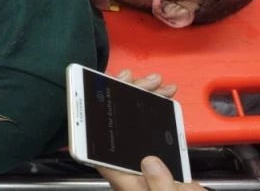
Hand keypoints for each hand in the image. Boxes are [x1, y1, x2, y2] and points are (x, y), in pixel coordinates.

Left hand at [97, 70, 206, 190]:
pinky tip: (166, 98)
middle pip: (119, 128)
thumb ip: (160, 184)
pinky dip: (161, 112)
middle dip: (128, 98)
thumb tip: (149, 160)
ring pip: (138, 125)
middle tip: (144, 80)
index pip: (99, 148)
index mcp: (126, 180)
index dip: (92, 122)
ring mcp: (145, 162)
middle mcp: (131, 168)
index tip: (94, 94)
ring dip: (147, 101)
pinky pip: (155, 130)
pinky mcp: (161, 160)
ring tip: (160, 84)